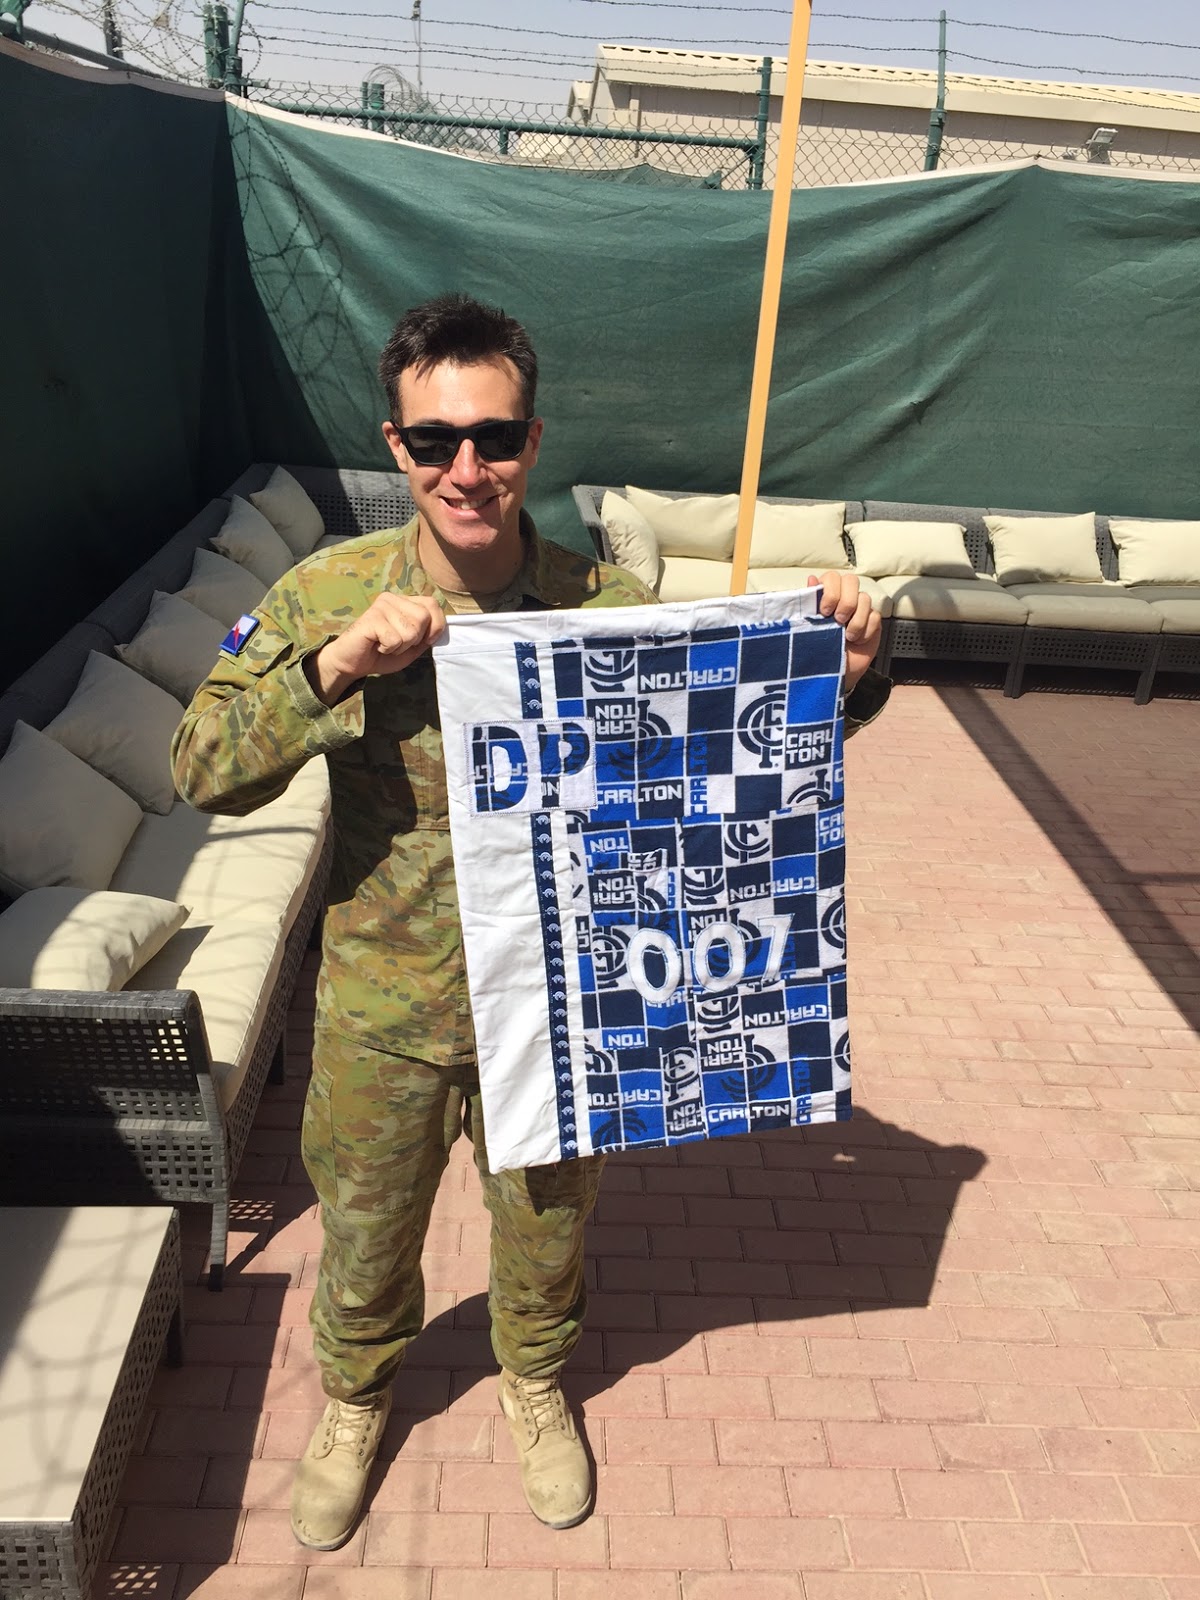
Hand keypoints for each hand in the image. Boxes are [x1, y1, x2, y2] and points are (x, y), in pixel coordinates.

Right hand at [307, 593, 446, 705]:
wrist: (352, 662)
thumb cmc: (382, 653)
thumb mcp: (412, 647)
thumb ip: (427, 637)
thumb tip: (443, 629)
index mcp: (404, 601)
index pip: (433, 604)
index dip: (436, 627)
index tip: (424, 641)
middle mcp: (393, 598)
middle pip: (423, 618)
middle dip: (415, 639)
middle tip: (397, 643)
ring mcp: (381, 606)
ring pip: (411, 631)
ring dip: (400, 646)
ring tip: (386, 644)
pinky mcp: (371, 618)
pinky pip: (394, 639)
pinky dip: (388, 649)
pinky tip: (377, 645)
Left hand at [807, 571, 880, 692]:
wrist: (833, 673)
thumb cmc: (817, 649)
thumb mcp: (808, 627)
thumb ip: (809, 604)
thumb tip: (811, 579)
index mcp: (825, 595)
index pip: (832, 577)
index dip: (831, 591)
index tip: (824, 612)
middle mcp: (843, 597)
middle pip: (852, 581)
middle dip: (846, 602)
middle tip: (838, 621)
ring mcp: (860, 608)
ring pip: (865, 599)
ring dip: (856, 621)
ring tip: (847, 637)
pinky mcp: (873, 621)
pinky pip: (875, 617)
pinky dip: (866, 632)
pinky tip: (858, 642)